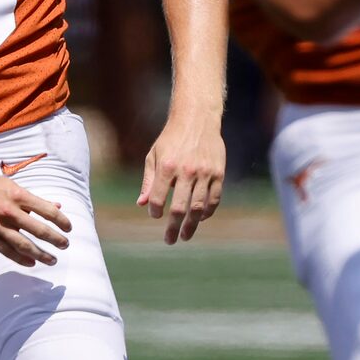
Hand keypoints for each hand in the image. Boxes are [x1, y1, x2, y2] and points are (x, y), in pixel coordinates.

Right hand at [0, 164, 70, 267]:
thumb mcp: (12, 186)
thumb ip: (34, 199)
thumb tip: (57, 206)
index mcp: (18, 195)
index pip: (47, 210)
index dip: (61, 221)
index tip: (69, 228)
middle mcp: (9, 211)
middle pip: (39, 230)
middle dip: (55, 240)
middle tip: (65, 245)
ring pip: (24, 245)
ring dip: (41, 254)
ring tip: (52, 260)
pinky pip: (7, 251)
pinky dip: (21, 259)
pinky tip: (32, 263)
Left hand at [139, 116, 224, 243]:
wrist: (197, 119)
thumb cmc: (171, 139)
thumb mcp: (154, 156)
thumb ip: (149, 181)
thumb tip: (141, 204)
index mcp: (167, 167)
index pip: (158, 199)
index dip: (155, 211)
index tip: (155, 215)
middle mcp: (186, 171)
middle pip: (179, 208)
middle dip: (173, 227)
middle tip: (170, 240)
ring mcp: (205, 173)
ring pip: (198, 208)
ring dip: (191, 225)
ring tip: (185, 236)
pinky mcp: (218, 173)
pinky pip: (214, 199)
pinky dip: (208, 212)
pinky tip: (201, 218)